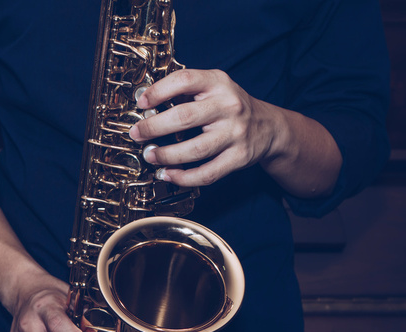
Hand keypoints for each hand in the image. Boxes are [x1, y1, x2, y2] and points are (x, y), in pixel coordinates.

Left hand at [129, 69, 284, 186]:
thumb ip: (185, 92)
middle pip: (185, 117)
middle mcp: (229, 106)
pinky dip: (184, 177)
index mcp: (218, 83)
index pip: (185, 80)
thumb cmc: (229, 107)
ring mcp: (235, 133)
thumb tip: (146, 105)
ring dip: (167, 155)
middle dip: (154, 127)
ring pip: (196, 149)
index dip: (159, 91)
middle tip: (137, 134)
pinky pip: (208, 173)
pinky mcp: (239, 158)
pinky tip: (168, 175)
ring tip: (150, 155)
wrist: (268, 127)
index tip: (141, 103)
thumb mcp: (213, 88)